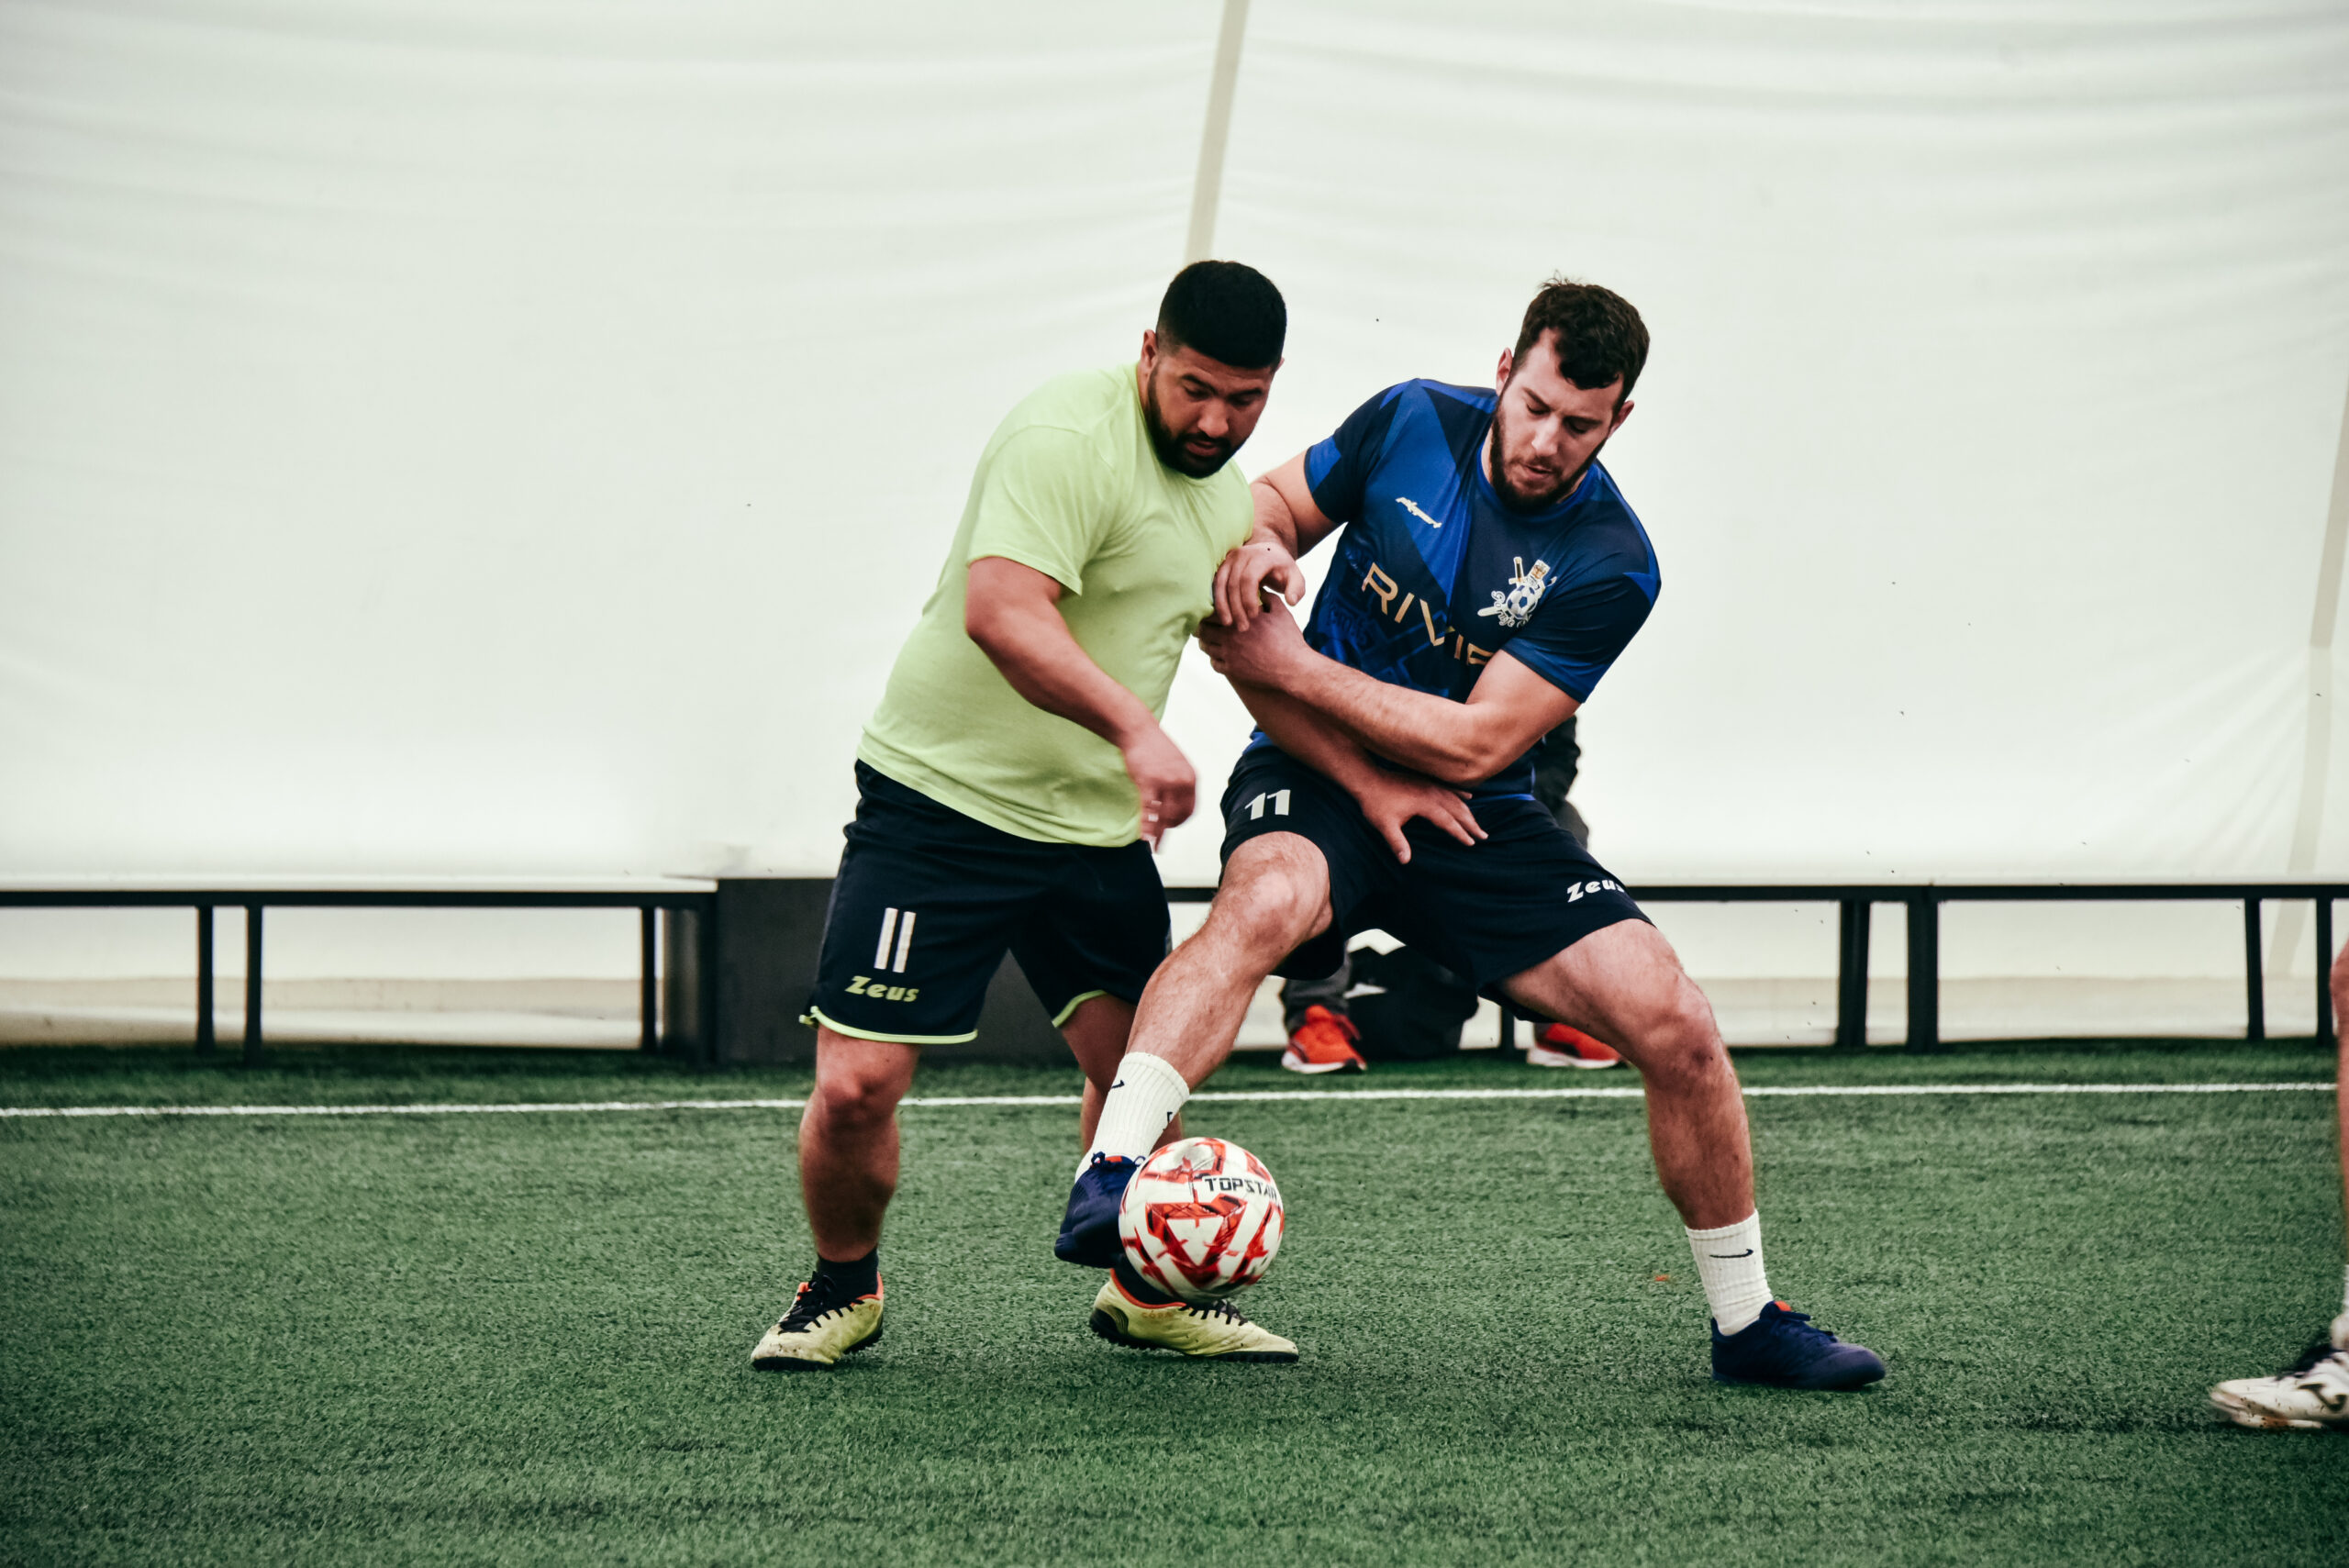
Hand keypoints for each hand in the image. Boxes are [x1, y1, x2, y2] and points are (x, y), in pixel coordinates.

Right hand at [1119, 723, 1195, 848]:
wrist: (1139, 730)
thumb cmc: (1155, 748)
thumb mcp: (1176, 765)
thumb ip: (1180, 783)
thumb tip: (1178, 800)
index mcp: (1192, 778)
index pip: (1191, 809)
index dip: (1181, 821)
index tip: (1171, 827)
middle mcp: (1182, 781)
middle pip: (1179, 815)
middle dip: (1168, 829)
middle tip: (1159, 837)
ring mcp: (1166, 782)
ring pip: (1164, 816)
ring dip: (1158, 833)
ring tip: (1152, 844)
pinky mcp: (1148, 782)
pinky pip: (1148, 810)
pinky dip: (1146, 826)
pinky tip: (1143, 837)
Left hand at [1196, 597, 1308, 688]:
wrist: (1293, 667)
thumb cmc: (1288, 639)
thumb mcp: (1281, 613)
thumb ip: (1268, 598)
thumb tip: (1260, 589)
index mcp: (1241, 617)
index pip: (1213, 610)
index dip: (1209, 610)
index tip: (1210, 611)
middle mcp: (1231, 635)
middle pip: (1203, 629)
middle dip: (1202, 626)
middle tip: (1204, 626)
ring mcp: (1230, 653)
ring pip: (1205, 647)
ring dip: (1206, 643)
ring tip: (1209, 641)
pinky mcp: (1232, 670)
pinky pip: (1213, 663)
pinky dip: (1214, 659)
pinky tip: (1220, 657)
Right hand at [1212, 539, 1304, 631]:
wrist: (1268, 552)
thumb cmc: (1283, 569)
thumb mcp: (1295, 577)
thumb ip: (1296, 589)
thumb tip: (1291, 602)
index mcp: (1261, 556)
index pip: (1249, 578)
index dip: (1249, 599)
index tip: (1254, 617)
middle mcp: (1242, 554)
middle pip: (1233, 583)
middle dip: (1236, 608)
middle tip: (1242, 627)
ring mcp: (1229, 559)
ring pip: (1220, 584)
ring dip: (1223, 606)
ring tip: (1228, 624)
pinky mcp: (1221, 565)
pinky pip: (1215, 584)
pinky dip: (1217, 600)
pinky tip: (1222, 615)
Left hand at [1352, 769, 1484, 863]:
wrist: (1368, 780)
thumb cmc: (1375, 804)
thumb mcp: (1384, 825)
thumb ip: (1397, 843)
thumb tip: (1405, 861)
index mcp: (1425, 804)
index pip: (1448, 821)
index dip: (1460, 833)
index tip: (1472, 843)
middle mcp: (1431, 793)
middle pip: (1457, 809)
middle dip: (1471, 823)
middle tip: (1484, 835)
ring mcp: (1430, 785)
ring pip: (1455, 798)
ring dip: (1468, 811)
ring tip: (1477, 823)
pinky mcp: (1425, 781)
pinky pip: (1448, 787)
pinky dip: (1460, 792)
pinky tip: (1469, 795)